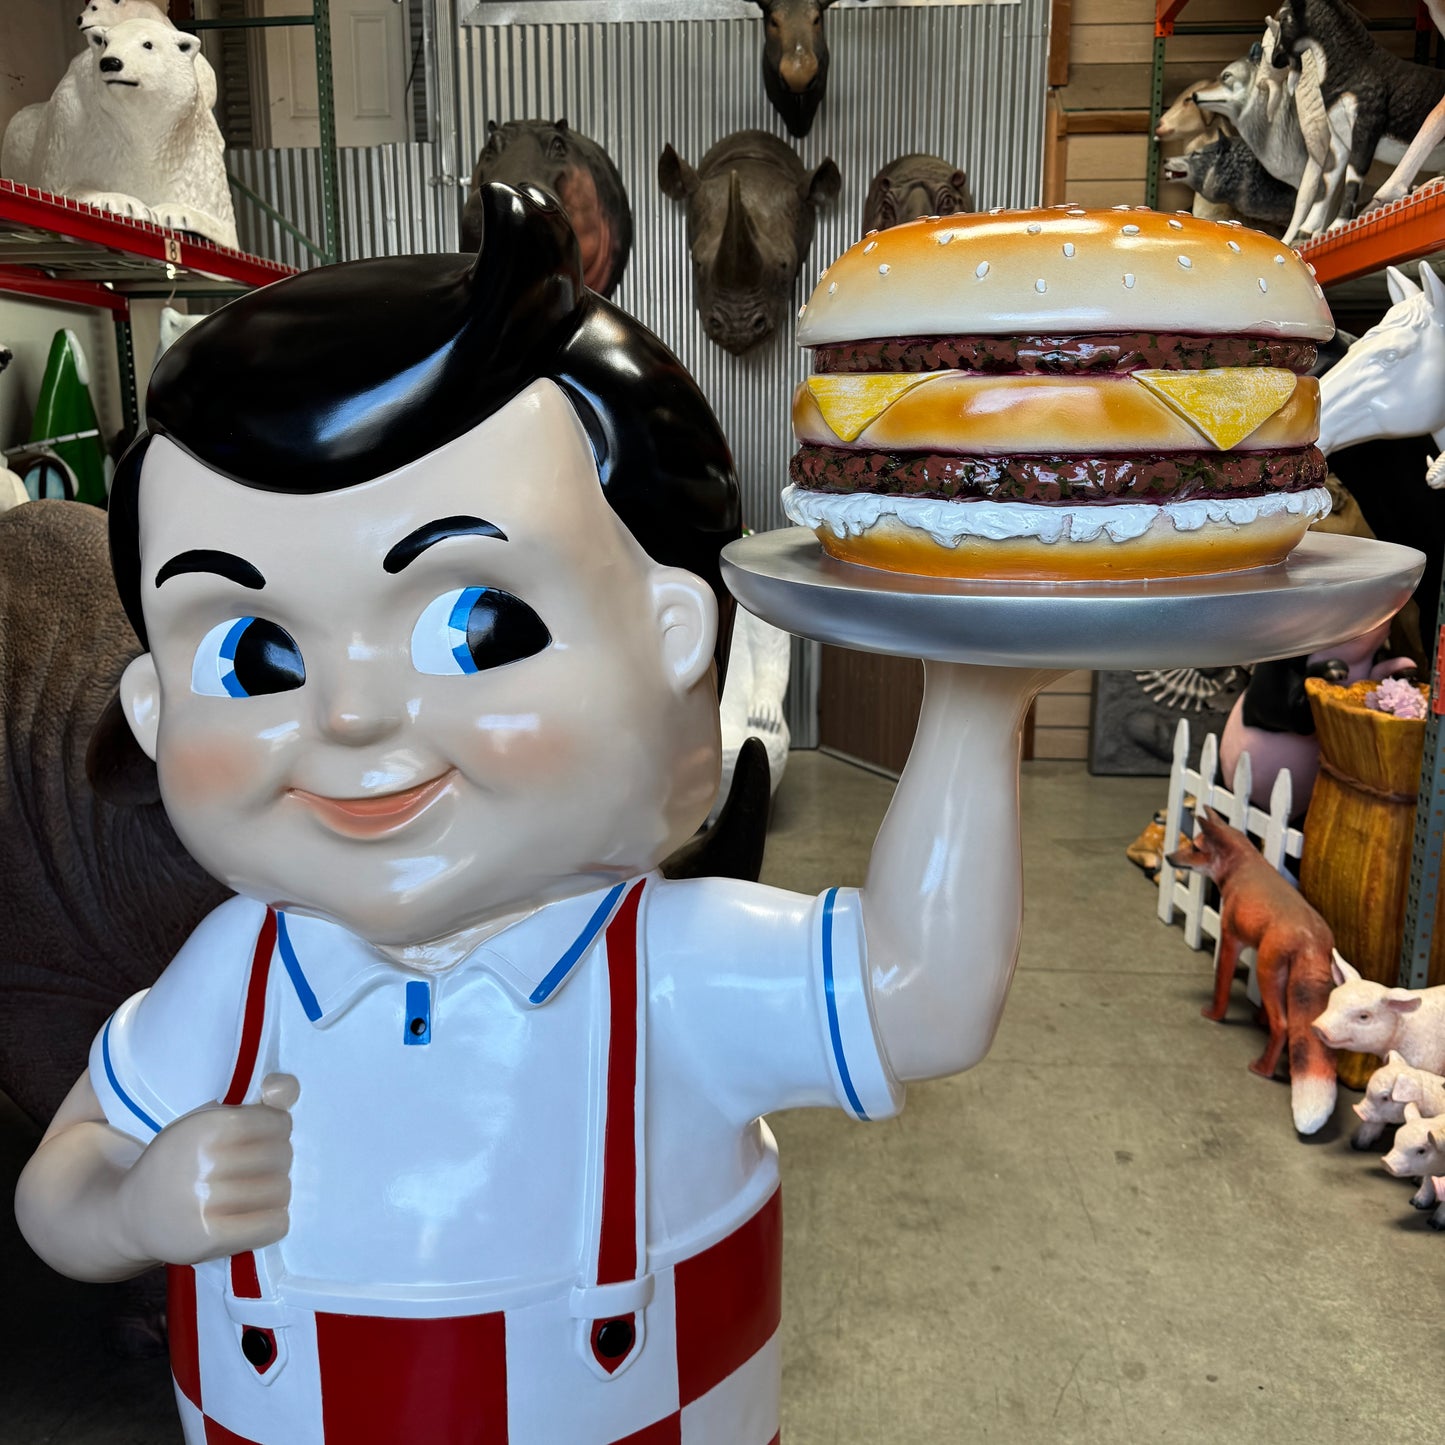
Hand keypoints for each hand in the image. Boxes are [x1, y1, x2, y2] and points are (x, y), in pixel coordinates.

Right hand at [116, 1074, 296, 1267]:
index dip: (279, 1129)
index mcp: (203, 1127)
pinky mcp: (208, 1238)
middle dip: (278, 1160)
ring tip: (257, 1191)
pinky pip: (273, 1225)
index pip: (276, 1123)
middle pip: (281, 1157)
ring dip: (276, 1192)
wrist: (132, 1215)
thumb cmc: (180, 1161)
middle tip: (260, 1167)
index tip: (266, 1135)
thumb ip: (256, 1102)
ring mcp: (204, 1203)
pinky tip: (258, 1215)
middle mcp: (203, 1163)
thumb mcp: (207, 1121)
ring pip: (281, 1191)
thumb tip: (285, 1090)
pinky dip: (273, 1220)